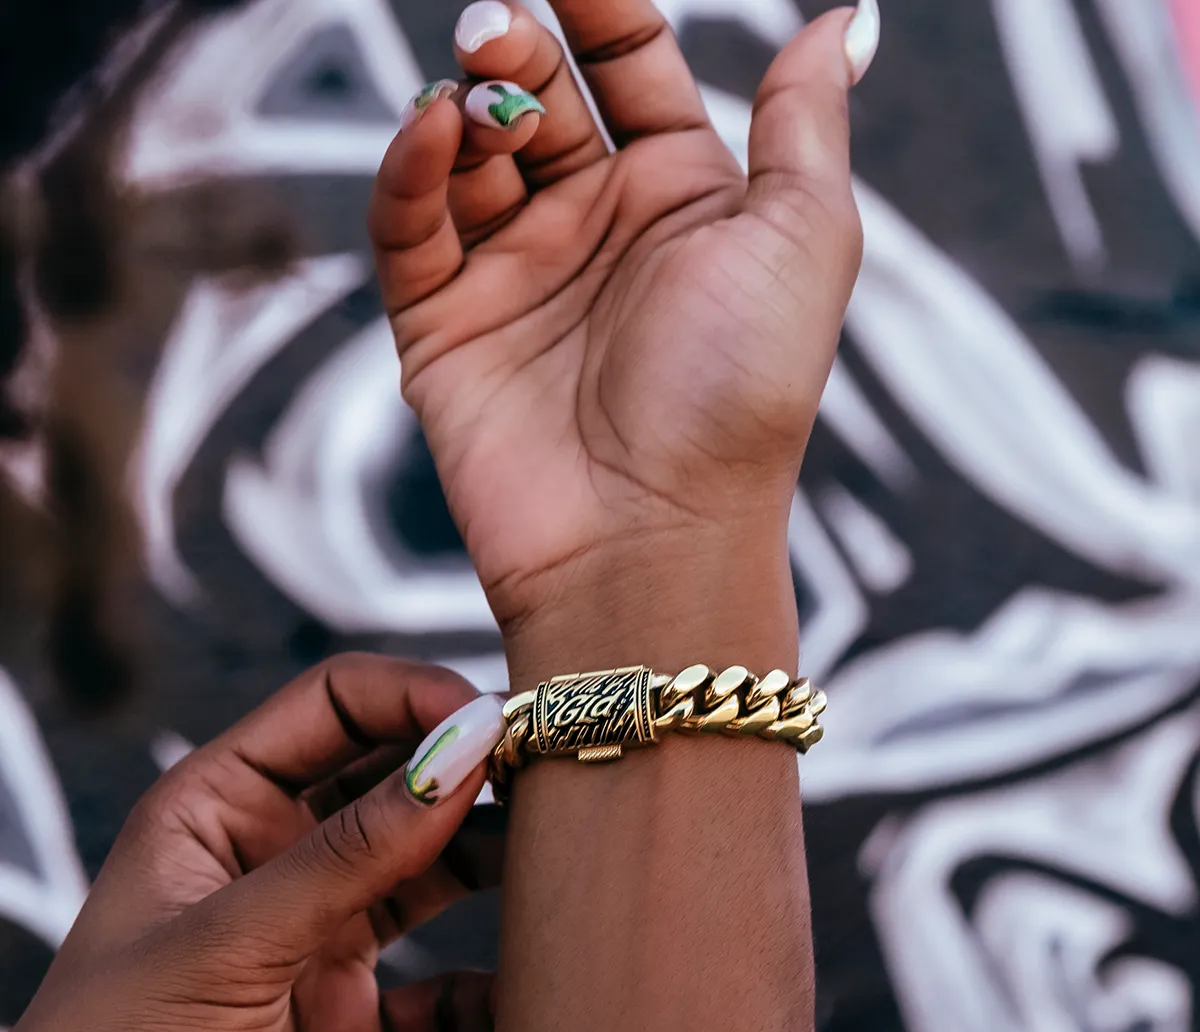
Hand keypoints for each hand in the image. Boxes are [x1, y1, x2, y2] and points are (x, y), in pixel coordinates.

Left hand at [0, 656, 508, 1031]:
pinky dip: (495, 991)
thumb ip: (351, 852)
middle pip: (400, 780)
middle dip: (472, 769)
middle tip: (548, 770)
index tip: (491, 717)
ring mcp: (326, 942)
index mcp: (225, 806)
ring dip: (496, 865)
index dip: (415, 695)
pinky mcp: (358, 1028)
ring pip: (436, 876)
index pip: (336, 704)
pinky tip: (534, 984)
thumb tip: (457, 752)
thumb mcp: (225, 941)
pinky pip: (449, 994)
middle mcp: (284, 861)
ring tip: (560, 858)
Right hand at [371, 0, 876, 637]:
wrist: (650, 533)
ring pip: (466, 156)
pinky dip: (408, 172)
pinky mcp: (444, 328)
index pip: (633, 70)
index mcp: (683, 204)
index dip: (604, 6)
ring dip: (466, 107)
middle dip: (518, 53)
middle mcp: (597, 235)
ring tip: (476, 94)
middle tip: (502, 33)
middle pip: (540, 102)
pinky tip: (431, 133)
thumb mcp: (802, 240)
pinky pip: (408, 228)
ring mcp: (517, 280)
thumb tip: (846, 21)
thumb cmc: (739, 395)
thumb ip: (805, 122)